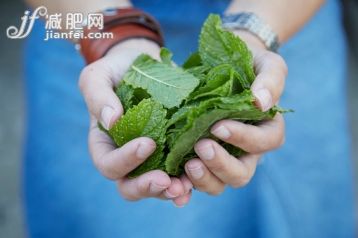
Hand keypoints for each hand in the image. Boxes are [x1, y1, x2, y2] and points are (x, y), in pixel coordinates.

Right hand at [79, 39, 191, 206]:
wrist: (146, 62)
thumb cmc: (119, 70)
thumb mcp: (99, 76)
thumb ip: (97, 96)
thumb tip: (110, 120)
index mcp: (106, 145)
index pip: (109, 165)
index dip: (126, 161)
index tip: (147, 143)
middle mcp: (127, 158)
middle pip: (130, 187)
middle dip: (148, 187)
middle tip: (166, 181)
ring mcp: (152, 158)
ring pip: (158, 187)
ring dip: (171, 191)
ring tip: (185, 187)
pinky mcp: (174, 152)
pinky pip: (180, 174)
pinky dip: (188, 182)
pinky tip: (197, 182)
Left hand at [185, 32, 286, 194]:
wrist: (223, 62)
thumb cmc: (248, 62)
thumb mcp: (265, 63)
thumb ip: (271, 80)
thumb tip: (262, 103)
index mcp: (266, 129)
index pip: (264, 142)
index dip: (245, 139)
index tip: (219, 126)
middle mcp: (246, 150)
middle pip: (241, 173)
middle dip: (221, 165)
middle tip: (201, 147)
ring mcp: (222, 156)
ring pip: (218, 183)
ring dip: (203, 179)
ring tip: (187, 164)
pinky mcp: (199, 157)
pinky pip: (194, 179)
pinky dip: (185, 185)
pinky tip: (173, 182)